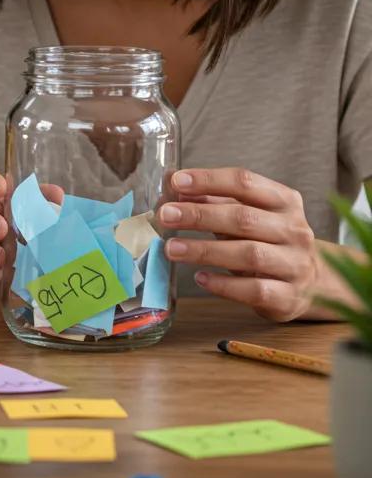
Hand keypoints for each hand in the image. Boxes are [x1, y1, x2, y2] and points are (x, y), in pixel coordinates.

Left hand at [158, 168, 319, 321]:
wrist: (313, 284)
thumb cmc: (268, 241)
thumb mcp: (248, 215)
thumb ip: (214, 202)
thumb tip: (174, 191)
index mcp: (284, 201)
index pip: (245, 182)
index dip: (209, 180)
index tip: (176, 182)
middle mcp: (295, 230)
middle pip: (244, 218)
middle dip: (199, 216)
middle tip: (166, 216)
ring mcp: (295, 265)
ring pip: (249, 254)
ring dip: (205, 250)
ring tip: (172, 249)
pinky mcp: (289, 297)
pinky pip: (253, 290)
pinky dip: (224, 284)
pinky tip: (200, 278)